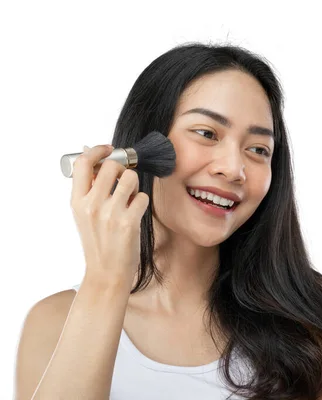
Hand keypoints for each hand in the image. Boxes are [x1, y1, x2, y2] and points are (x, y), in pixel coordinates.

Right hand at [70, 144, 148, 287]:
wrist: (106, 271)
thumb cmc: (98, 241)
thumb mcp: (83, 214)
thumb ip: (88, 187)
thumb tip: (89, 152)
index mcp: (76, 201)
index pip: (82, 163)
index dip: (97, 151)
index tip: (109, 150)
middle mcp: (91, 205)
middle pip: (111, 166)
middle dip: (122, 169)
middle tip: (123, 181)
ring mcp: (110, 213)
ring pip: (131, 178)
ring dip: (134, 185)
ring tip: (129, 199)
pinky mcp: (128, 222)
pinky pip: (142, 197)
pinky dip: (142, 203)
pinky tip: (135, 214)